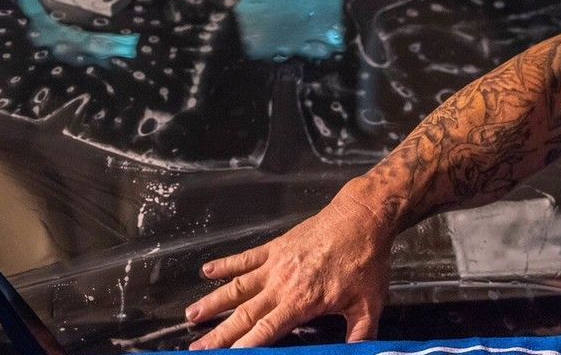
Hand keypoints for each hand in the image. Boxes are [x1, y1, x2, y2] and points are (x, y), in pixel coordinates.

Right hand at [184, 186, 393, 349]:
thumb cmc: (365, 262)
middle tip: (197, 346)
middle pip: (244, 314)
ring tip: (191, 314)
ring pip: (237, 287)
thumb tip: (359, 353)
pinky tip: (207, 271)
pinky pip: (245, 257)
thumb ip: (361, 334)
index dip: (246, 346)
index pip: (267, 331)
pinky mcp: (276, 247)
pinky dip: (225, 264)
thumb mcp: (369, 304)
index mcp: (302, 301)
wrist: (361, 219)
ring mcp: (276, 264)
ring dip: (213, 301)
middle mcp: (282, 284)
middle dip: (219, 333)